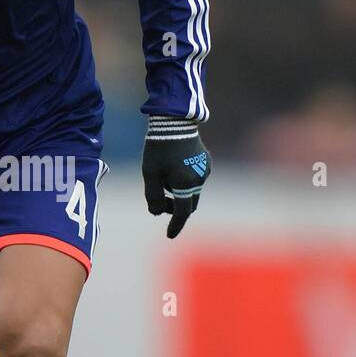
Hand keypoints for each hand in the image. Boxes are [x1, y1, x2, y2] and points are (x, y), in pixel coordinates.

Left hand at [141, 116, 211, 238]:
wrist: (174, 120)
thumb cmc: (159, 147)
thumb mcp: (150, 173)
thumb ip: (153, 196)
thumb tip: (156, 213)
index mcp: (186, 184)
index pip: (182, 213)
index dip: (175, 225)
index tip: (169, 235)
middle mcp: (199, 179)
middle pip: (189, 203)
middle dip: (176, 207)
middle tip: (160, 202)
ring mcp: (205, 169)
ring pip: (192, 190)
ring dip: (180, 192)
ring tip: (164, 177)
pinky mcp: (206, 161)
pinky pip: (196, 178)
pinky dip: (186, 181)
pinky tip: (174, 168)